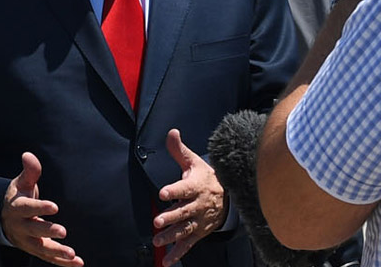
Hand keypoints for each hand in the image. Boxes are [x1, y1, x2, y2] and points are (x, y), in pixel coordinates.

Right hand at [1, 152, 82, 266]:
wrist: (4, 220)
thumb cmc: (18, 197)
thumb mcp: (21, 183)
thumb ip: (29, 171)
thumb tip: (28, 155)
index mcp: (17, 208)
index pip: (28, 208)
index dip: (40, 207)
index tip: (54, 206)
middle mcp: (21, 226)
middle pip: (34, 230)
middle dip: (48, 231)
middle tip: (63, 231)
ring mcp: (28, 241)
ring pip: (42, 249)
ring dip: (57, 252)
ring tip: (72, 254)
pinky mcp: (36, 250)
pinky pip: (49, 258)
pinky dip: (62, 262)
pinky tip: (77, 262)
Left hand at [152, 129, 226, 265]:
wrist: (228, 196)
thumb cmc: (205, 177)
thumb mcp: (193, 161)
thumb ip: (179, 150)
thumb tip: (171, 132)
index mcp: (196, 186)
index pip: (184, 187)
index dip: (173, 189)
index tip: (162, 192)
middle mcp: (198, 205)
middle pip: (184, 211)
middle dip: (171, 217)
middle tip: (157, 221)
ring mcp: (199, 220)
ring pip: (185, 229)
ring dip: (171, 236)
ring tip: (158, 240)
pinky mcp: (199, 232)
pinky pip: (189, 244)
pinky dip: (178, 253)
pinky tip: (167, 260)